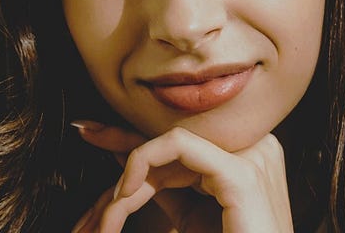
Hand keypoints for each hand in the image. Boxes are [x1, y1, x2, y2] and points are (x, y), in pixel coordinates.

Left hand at [69, 122, 292, 232]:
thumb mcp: (191, 212)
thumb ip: (164, 181)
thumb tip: (124, 151)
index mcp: (251, 152)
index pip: (184, 138)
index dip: (134, 135)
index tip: (91, 131)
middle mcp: (257, 145)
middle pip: (175, 142)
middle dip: (125, 156)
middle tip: (87, 157)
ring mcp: (254, 155)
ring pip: (169, 144)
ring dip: (130, 179)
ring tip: (111, 213)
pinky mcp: (241, 173)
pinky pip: (177, 145)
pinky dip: (142, 161)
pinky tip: (126, 193)